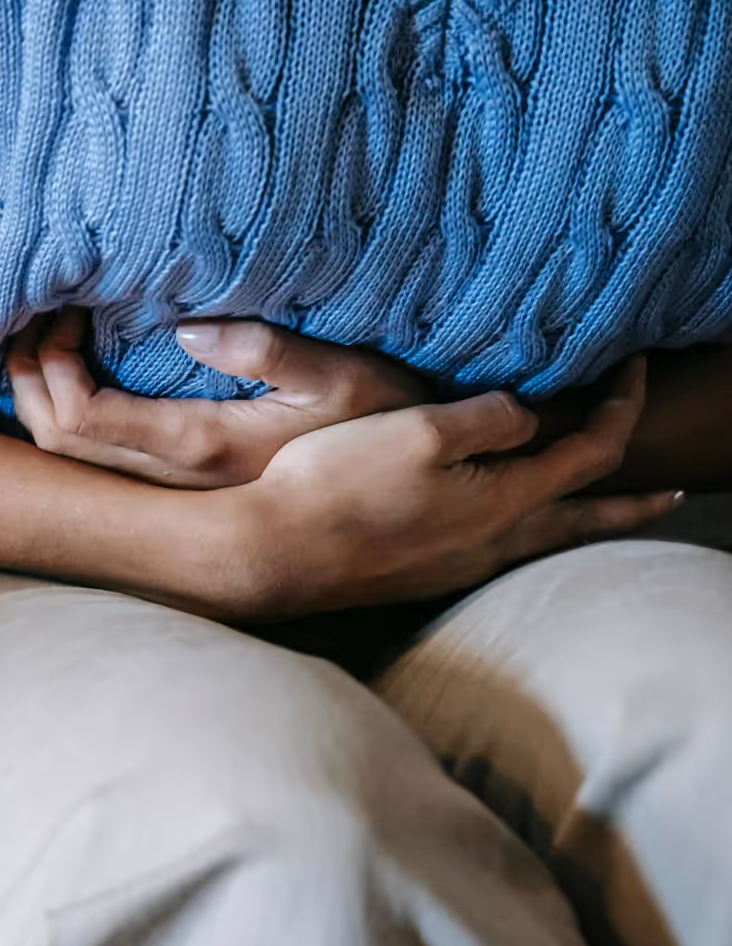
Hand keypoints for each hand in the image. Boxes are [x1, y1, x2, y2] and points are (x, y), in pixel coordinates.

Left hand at [7, 308, 427, 488]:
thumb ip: (270, 352)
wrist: (406, 489)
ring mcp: (172, 488)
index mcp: (201, 447)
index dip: (50, 366)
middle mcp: (173, 480)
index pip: (82, 420)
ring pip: (66, 457)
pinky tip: (73, 370)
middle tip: (37, 311)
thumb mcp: (345, 376)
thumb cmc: (384, 421)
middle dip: (28, 376)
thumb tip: (186, 331)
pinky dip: (64, 410)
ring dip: (39, 395)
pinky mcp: (179, 484)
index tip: (66, 308)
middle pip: (55, 442)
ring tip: (46, 334)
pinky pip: (93, 455)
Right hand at [217, 358, 682, 616]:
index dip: (621, 407)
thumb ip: (487, 417)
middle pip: (584, 521)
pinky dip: (526, 532)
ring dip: (578, 521)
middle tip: (672, 494)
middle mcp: (491, 544)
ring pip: (541, 542)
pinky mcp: (418, 576)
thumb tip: (524, 418)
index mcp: (503, 502)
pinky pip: (496, 551)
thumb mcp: (420, 429)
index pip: (591, 452)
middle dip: (631, 503)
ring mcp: (454, 567)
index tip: (632, 369)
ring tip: (594, 512)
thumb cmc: (338, 486)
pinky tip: (501, 527)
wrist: (272, 553)